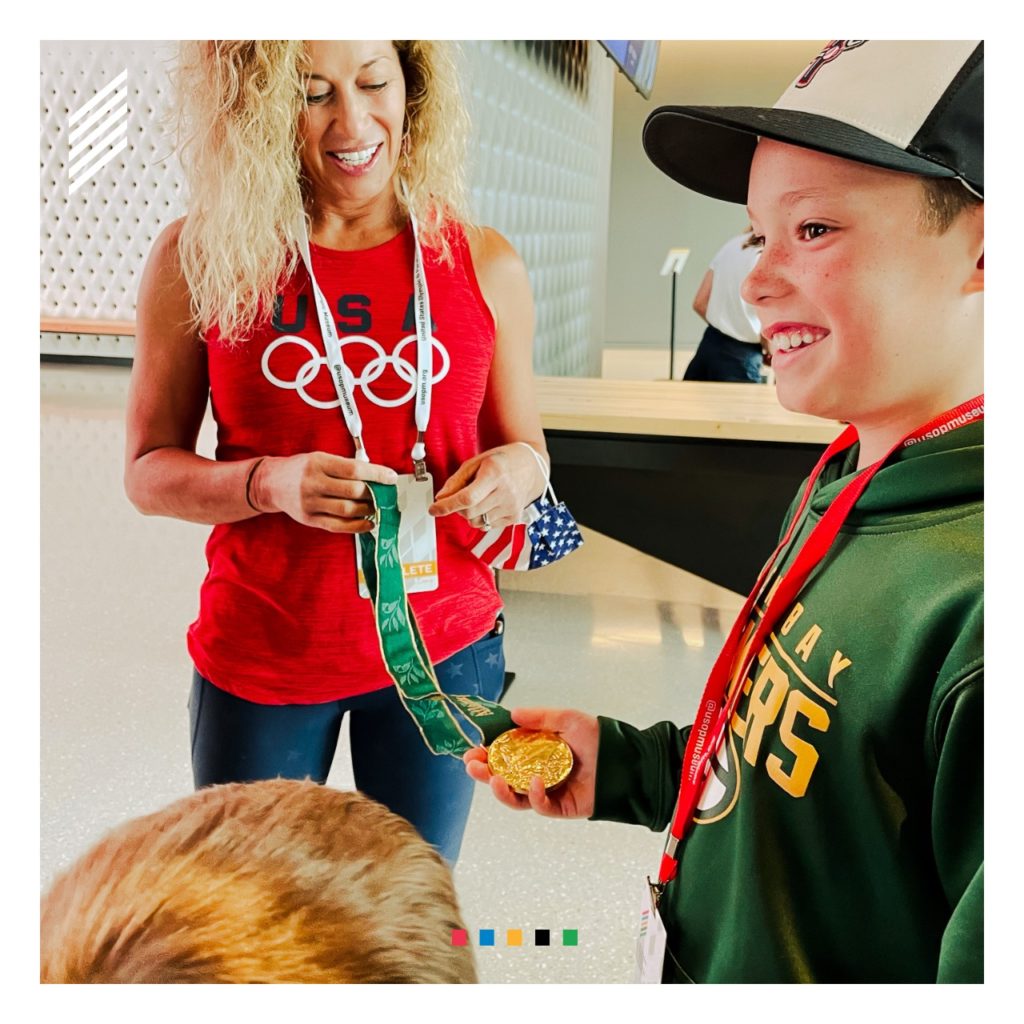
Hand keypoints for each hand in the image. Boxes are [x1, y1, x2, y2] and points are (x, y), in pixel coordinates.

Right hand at [251, 452, 397, 532]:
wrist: (271, 483)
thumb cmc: (300, 469)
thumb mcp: (319, 458)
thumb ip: (344, 466)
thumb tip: (375, 476)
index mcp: (318, 463)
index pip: (354, 469)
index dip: (376, 474)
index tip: (391, 477)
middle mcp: (313, 483)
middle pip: (353, 491)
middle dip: (373, 494)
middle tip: (384, 494)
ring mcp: (310, 503)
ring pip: (347, 510)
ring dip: (367, 510)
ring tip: (376, 507)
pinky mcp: (309, 519)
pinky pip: (338, 526)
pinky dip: (357, 526)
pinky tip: (368, 523)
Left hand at [429, 443, 545, 529]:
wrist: (531, 466)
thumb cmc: (502, 461)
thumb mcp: (476, 462)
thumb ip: (457, 480)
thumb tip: (441, 497)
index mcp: (495, 473)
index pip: (467, 498)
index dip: (447, 506)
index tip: (434, 509)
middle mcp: (506, 492)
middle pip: (470, 512)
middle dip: (457, 508)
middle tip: (457, 498)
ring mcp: (512, 507)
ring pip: (477, 522)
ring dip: (469, 514)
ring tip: (477, 498)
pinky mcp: (514, 517)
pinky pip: (487, 526)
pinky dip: (481, 517)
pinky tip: (488, 504)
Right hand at [463, 707, 598, 817]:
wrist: (626, 760)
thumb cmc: (599, 739)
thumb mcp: (567, 719)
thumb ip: (540, 717)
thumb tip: (512, 713)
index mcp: (536, 753)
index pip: (504, 754)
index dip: (486, 753)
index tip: (472, 749)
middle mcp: (538, 772)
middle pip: (504, 778)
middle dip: (484, 774)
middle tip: (472, 766)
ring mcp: (548, 791)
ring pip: (516, 797)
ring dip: (501, 790)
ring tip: (494, 778)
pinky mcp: (561, 807)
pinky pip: (541, 806)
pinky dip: (535, 796)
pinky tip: (535, 782)